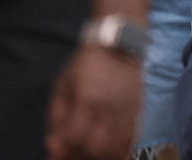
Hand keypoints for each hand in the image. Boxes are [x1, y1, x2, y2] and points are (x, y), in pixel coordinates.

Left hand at [44, 45, 142, 159]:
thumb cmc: (86, 64)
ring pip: (116, 146)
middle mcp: (109, 108)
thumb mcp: (63, 85)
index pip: (74, 137)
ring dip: (101, 156)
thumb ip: (56, 116)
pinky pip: (131, 138)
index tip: (55, 151)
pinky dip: (120, 149)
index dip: (63, 150)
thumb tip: (53, 143)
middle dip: (81, 156)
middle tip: (72, 154)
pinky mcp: (138, 109)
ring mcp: (126, 110)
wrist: (120, 43)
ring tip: (90, 154)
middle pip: (96, 147)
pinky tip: (111, 151)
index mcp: (87, 99)